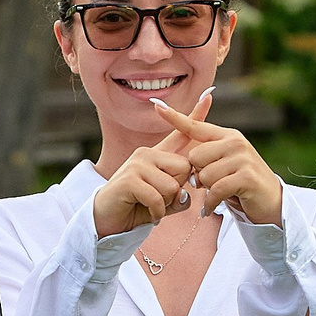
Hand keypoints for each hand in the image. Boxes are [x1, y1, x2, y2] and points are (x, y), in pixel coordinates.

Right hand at [91, 123, 197, 238]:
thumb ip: (178, 196)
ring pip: (172, 185)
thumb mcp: (164, 200)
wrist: (107, 220)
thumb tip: (185, 195)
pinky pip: (157, 197)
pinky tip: (148, 213)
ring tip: (151, 207)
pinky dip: (156, 212)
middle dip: (177, 190)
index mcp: (157, 155)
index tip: (208, 95)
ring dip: (165, 204)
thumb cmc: (137, 208)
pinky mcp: (129, 179)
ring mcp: (136, 164)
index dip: (195, 116)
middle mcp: (146, 153)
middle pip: (184, 168)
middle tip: (160, 200)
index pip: (180, 134)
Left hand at [150, 91, 283, 226]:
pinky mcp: (246, 176)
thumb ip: (208, 157)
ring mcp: (242, 158)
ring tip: (219, 193)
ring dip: (207, 190)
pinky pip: (215, 189)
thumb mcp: (224, 165)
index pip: (196, 127)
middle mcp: (235, 142)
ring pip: (204, 175)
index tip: (156, 106)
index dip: (175, 118)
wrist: (270, 203)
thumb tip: (189, 159)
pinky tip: (212, 208)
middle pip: (195, 156)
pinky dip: (211, 202)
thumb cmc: (241, 184)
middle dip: (198, 175)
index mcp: (227, 136)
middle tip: (211, 184)